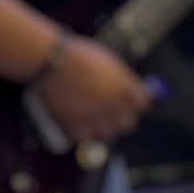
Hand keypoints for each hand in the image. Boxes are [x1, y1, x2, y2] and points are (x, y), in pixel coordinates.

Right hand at [35, 35, 153, 142]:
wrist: (51, 60)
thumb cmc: (78, 56)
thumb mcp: (106, 62)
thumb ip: (120, 79)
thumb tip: (131, 90)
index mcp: (125, 89)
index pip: (142, 103)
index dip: (137, 102)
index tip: (132, 101)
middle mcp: (114, 108)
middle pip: (127, 123)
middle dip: (122, 118)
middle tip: (113, 113)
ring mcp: (96, 120)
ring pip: (107, 133)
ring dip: (102, 126)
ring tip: (90, 114)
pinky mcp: (77, 128)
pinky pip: (84, 136)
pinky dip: (81, 130)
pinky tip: (75, 118)